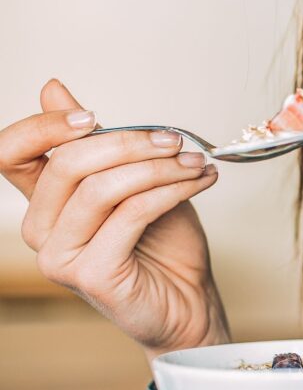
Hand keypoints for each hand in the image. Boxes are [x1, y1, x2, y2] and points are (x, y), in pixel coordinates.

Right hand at [0, 79, 229, 358]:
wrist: (191, 302)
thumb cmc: (165, 244)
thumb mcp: (135, 181)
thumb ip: (99, 143)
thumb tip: (54, 88)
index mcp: (45, 201)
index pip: (11, 152)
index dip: (44, 126)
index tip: (94, 116)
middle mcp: (42, 229)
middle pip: (67, 163)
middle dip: (128, 143)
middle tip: (175, 140)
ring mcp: (60, 256)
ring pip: (101, 188)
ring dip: (158, 167)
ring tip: (196, 162)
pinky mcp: (90, 275)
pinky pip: (130, 214)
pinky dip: (169, 191)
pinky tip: (197, 184)